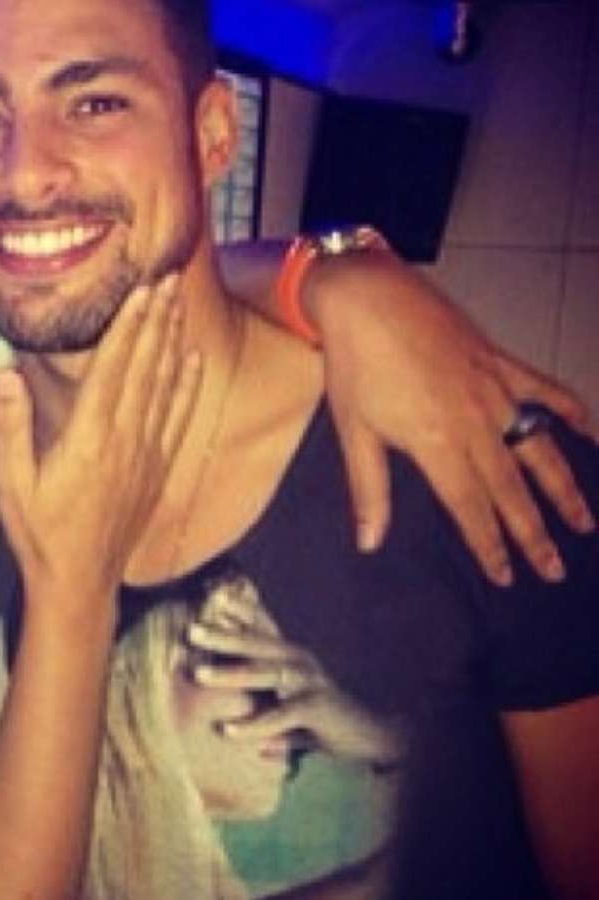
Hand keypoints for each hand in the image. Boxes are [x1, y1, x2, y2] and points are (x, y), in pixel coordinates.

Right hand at [0, 275, 201, 610]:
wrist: (79, 582)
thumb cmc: (38, 534)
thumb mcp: (10, 484)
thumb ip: (10, 428)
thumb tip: (5, 375)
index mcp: (86, 441)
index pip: (112, 370)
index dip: (128, 327)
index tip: (141, 292)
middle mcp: (122, 442)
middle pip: (144, 369)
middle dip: (156, 321)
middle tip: (170, 279)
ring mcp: (144, 456)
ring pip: (163, 388)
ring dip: (172, 343)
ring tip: (179, 305)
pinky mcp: (155, 471)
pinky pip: (176, 420)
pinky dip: (186, 387)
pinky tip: (192, 361)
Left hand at [186, 618, 401, 766]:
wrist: (372, 737)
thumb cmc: (324, 722)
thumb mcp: (288, 710)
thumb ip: (260, 715)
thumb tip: (225, 729)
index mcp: (290, 656)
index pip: (259, 629)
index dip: (233, 613)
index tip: (205, 599)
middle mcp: (299, 661)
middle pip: (255, 644)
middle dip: (222, 635)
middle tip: (190, 630)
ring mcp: (309, 682)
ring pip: (264, 673)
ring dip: (229, 673)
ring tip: (198, 673)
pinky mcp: (317, 707)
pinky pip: (280, 716)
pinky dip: (253, 724)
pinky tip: (228, 730)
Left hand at [305, 251, 594, 586]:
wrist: (369, 297)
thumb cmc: (355, 365)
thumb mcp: (354, 432)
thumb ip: (369, 490)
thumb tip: (369, 542)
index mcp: (437, 444)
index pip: (471, 508)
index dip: (489, 546)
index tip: (508, 576)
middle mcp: (476, 422)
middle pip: (512, 489)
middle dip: (535, 533)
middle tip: (555, 569)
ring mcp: (496, 390)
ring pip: (540, 449)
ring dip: (564, 488)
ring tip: (583, 522)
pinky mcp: (502, 362)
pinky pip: (546, 392)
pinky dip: (571, 413)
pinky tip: (590, 433)